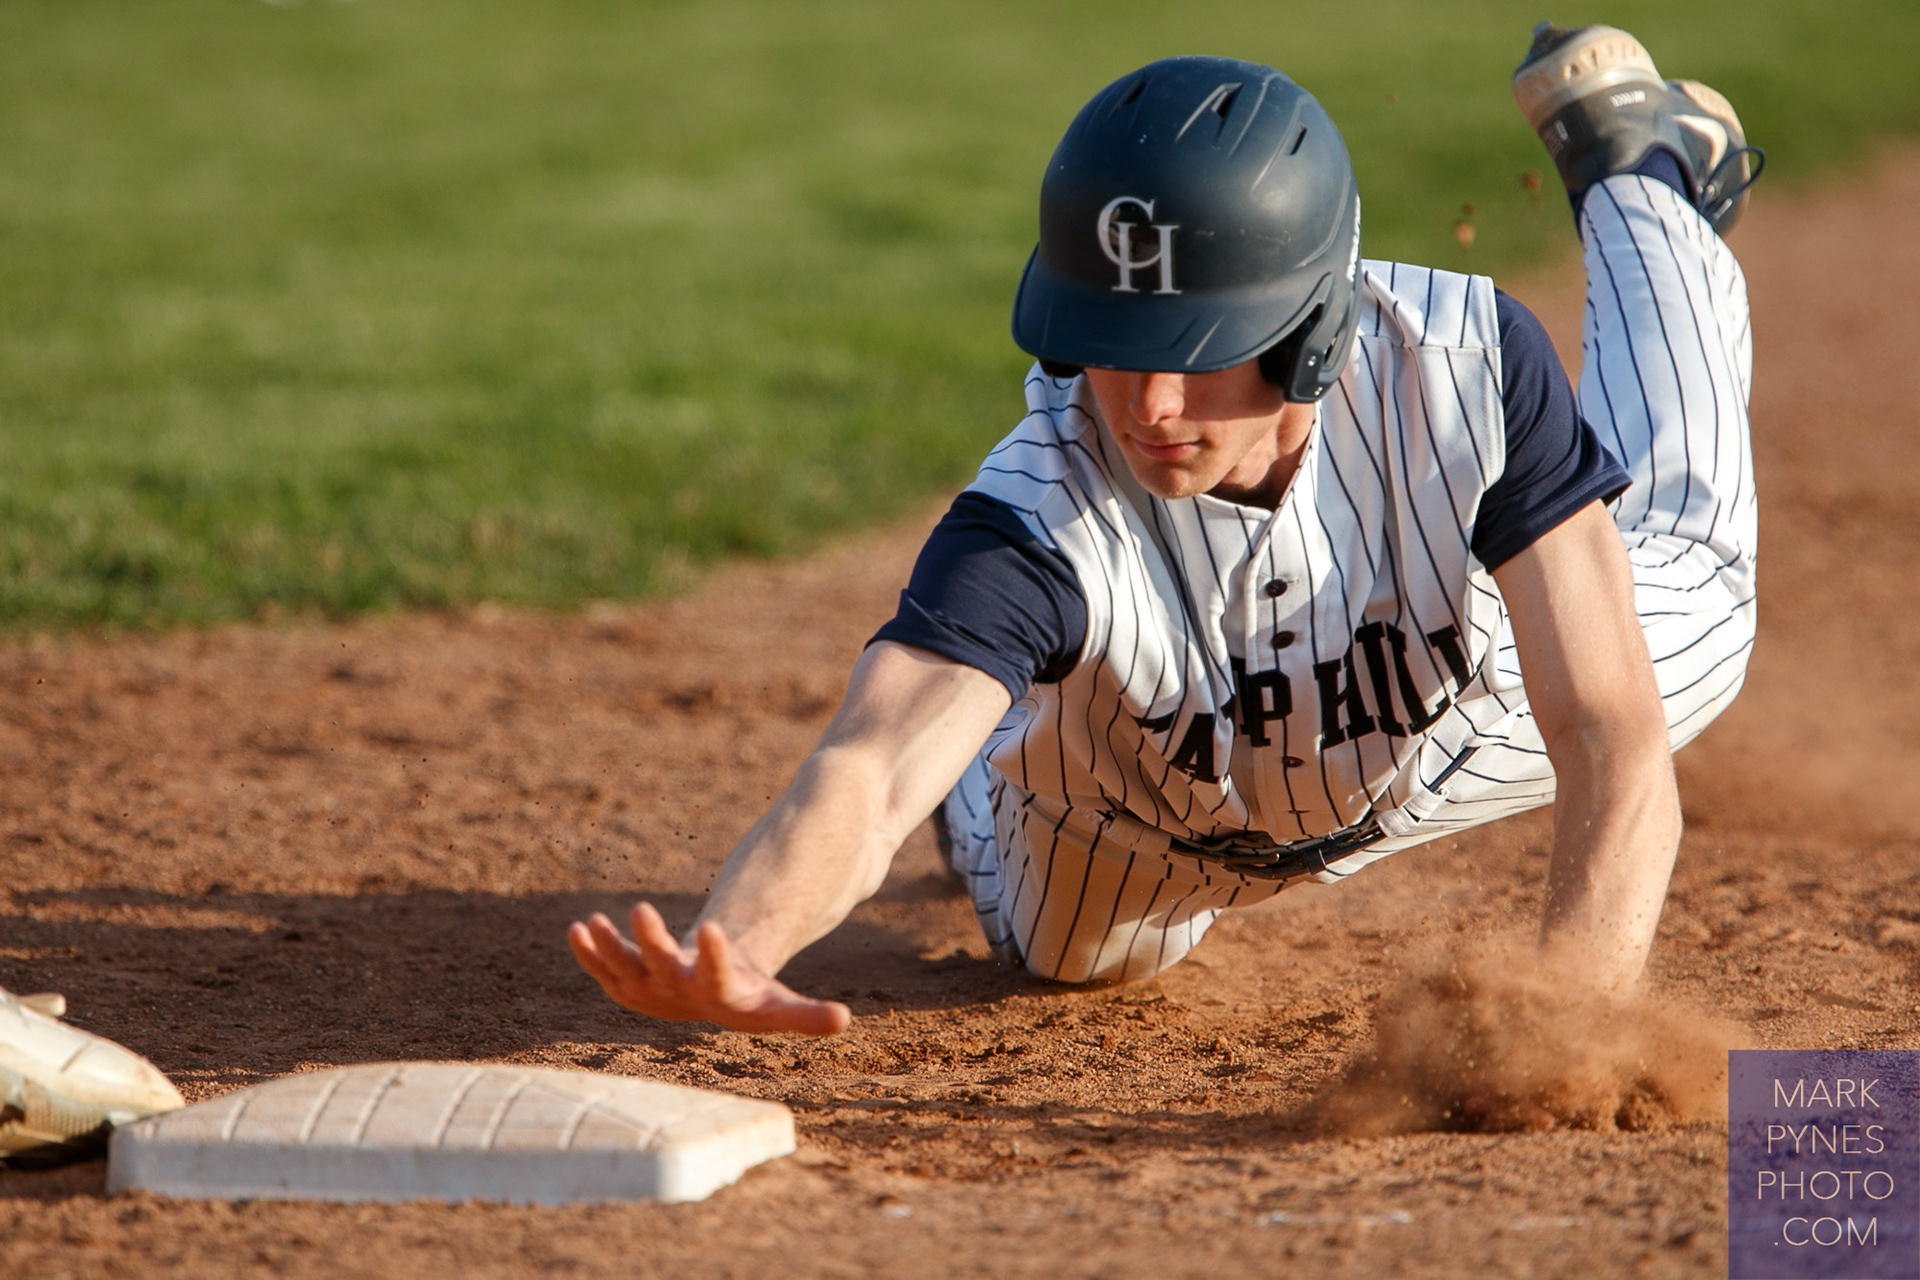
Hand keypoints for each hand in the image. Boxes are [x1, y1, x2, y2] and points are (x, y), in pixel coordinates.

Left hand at [567, 902, 851, 1035]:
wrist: (710, 1004)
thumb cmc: (749, 997)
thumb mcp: (779, 1005)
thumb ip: (807, 1016)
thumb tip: (845, 1022)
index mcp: (718, 998)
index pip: (714, 977)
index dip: (712, 955)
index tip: (711, 926)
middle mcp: (678, 997)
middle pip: (661, 968)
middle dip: (649, 941)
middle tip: (640, 907)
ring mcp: (648, 991)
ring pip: (623, 970)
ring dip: (606, 949)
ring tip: (591, 922)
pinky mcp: (626, 982)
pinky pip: (603, 969)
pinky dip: (590, 952)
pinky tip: (580, 927)